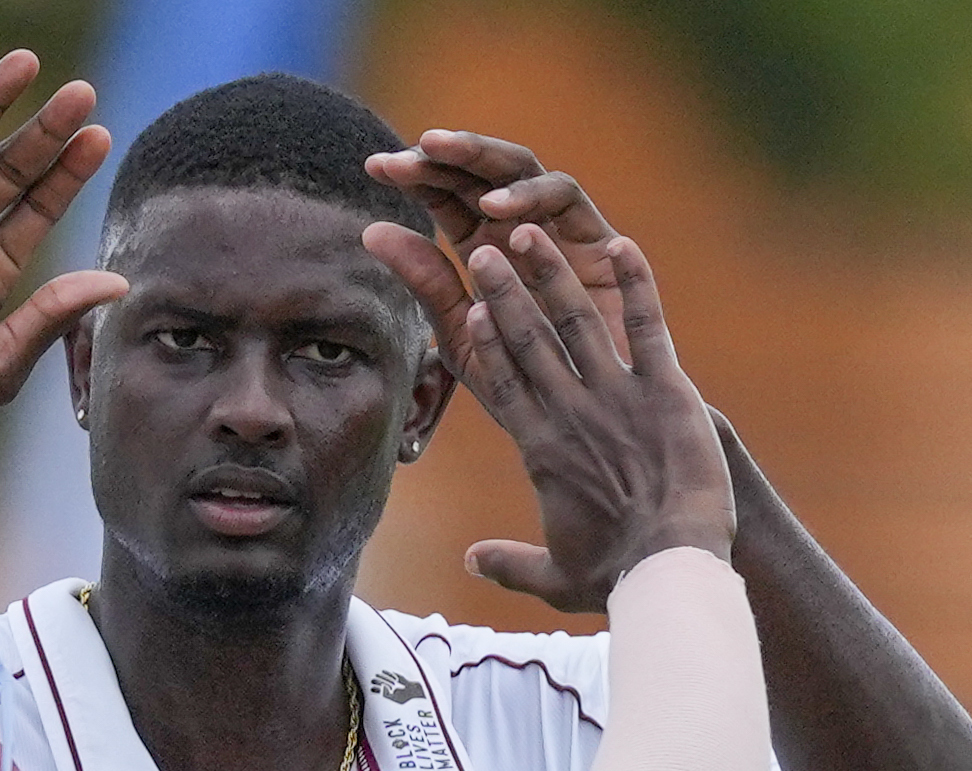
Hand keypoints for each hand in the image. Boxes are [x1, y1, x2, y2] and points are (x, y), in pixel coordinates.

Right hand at [364, 222, 729, 612]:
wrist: (670, 568)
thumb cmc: (614, 577)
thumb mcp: (556, 576)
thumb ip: (510, 565)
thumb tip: (472, 563)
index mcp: (541, 451)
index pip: (502, 383)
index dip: (485, 343)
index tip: (467, 308)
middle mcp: (571, 413)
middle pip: (528, 341)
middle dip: (504, 292)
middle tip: (481, 249)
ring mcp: (618, 397)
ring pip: (575, 323)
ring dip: (552, 275)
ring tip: (528, 233)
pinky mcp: (667, 391)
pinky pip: (649, 327)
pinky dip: (639, 285)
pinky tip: (625, 246)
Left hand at [365, 130, 633, 364]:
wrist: (580, 420)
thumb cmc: (521, 381)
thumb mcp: (463, 332)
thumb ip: (425, 283)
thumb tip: (371, 231)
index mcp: (483, 245)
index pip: (445, 196)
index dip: (414, 176)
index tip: (374, 168)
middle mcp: (521, 227)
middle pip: (482, 172)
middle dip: (447, 155)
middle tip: (412, 148)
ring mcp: (560, 229)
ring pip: (524, 169)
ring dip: (486, 160)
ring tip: (444, 159)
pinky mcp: (600, 240)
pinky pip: (568, 200)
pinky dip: (534, 195)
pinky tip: (495, 206)